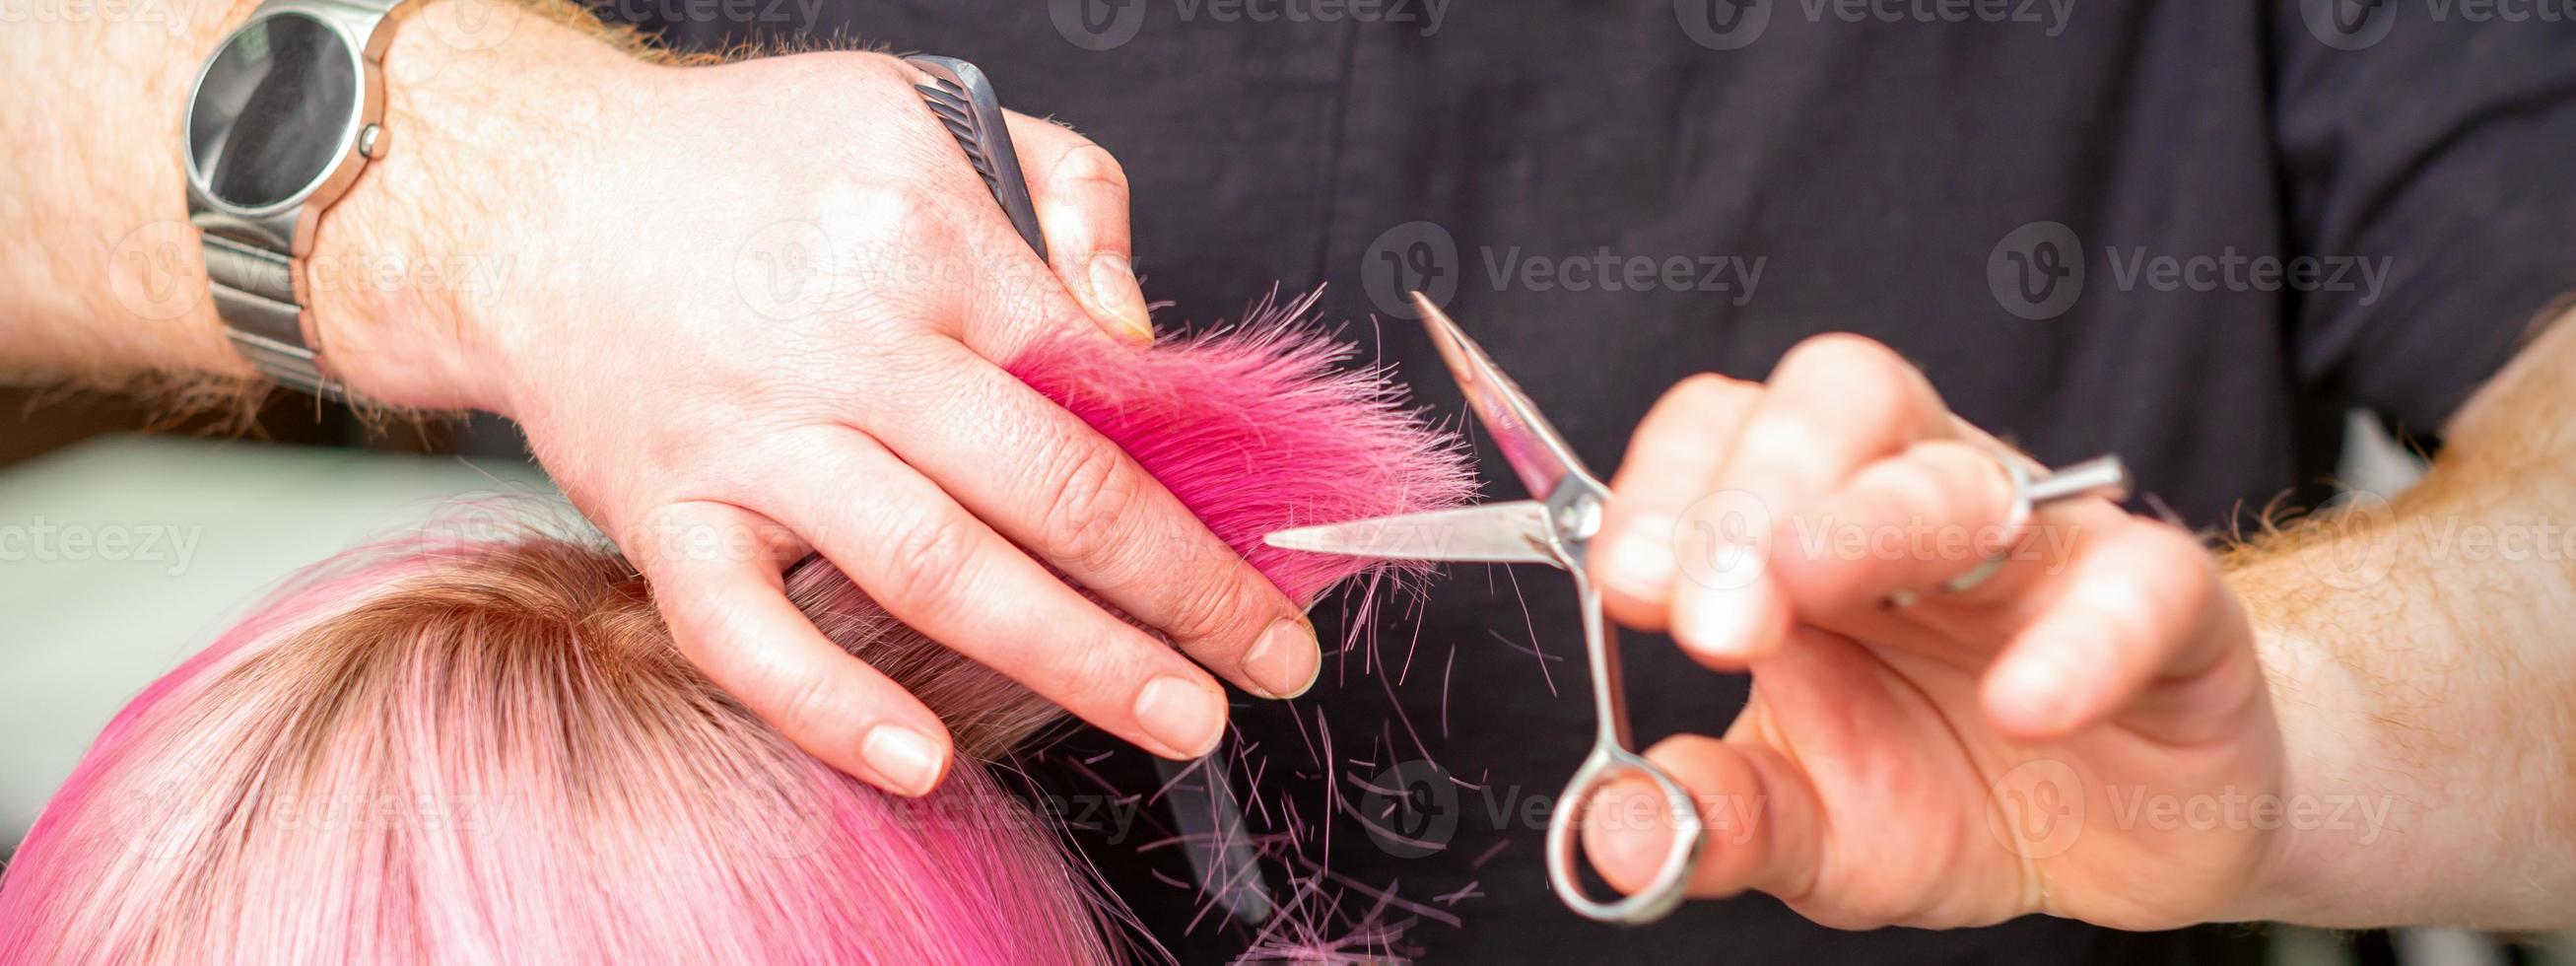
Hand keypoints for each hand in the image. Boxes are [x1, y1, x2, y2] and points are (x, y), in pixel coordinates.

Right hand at [305, 11, 1318, 794]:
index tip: (1276, 547)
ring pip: (934, 570)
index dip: (1207, 478)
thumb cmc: (742, 158)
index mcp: (933, 244)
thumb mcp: (924, 108)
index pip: (1107, 386)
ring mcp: (752, 440)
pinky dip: (830, 704)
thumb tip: (1138, 336)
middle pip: (1053, 490)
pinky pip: (746, 629)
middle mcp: (851, 347)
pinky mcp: (662, 512)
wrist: (530, 192)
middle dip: (1185, 591)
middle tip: (1270, 661)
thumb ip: (1067, 197)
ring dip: (1073, 658)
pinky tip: (920, 760)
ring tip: (1176, 718)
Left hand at [1578, 334, 2284, 928]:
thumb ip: (1724, 816)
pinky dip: (2079, 640)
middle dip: (1750, 493)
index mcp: (1808, 532)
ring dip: (1875, 519)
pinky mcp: (2170, 608)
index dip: (1666, 488)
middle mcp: (1917, 505)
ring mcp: (2044, 545)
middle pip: (1837, 400)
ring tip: (1806, 583)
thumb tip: (1615, 831)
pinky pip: (2138, 585)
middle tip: (1711, 616)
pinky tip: (2023, 706)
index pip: (1722, 431)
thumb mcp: (1817, 827)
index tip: (1629, 584)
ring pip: (1963, 471)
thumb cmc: (1957, 790)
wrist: (2129, 840)